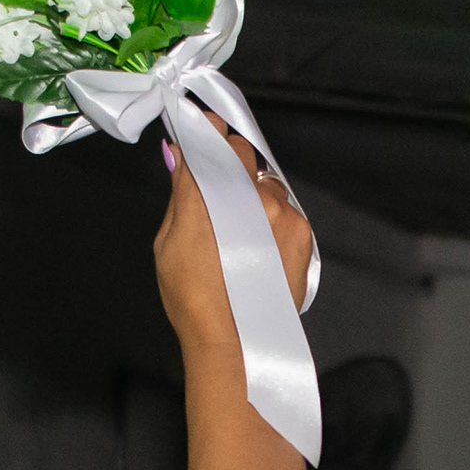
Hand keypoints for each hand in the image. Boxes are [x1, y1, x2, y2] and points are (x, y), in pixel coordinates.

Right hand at [153, 109, 316, 357]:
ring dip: (254, 190)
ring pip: (266, 181)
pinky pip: (286, 207)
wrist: (239, 342)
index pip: (210, 141)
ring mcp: (279, 211)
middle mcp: (248, 195)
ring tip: (239, 226)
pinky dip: (273, 215)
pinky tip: (258, 242)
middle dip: (228, 157)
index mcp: (208, 194)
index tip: (201, 127)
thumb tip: (181, 157)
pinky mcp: (300, 230)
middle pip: (241, 154)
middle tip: (216, 178)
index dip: (205, 131)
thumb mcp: (169, 242)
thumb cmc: (196, 301)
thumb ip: (180, 193)